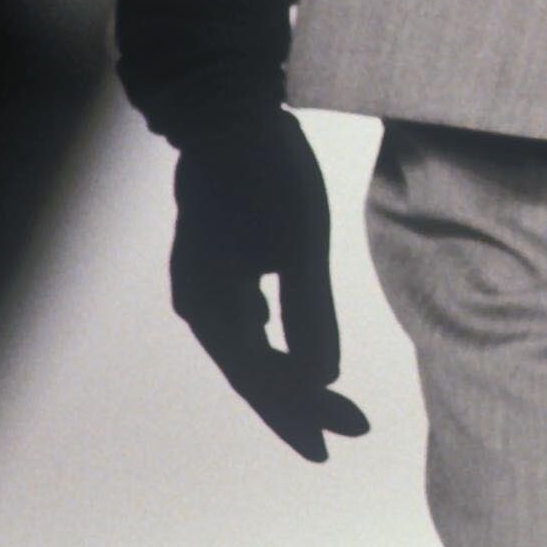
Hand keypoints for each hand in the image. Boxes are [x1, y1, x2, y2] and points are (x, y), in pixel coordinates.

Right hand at [110, 0, 367, 458]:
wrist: (225, 108)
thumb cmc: (268, 174)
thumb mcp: (301, 244)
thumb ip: (309, 313)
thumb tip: (321, 379)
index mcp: (215, 308)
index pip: (266, 379)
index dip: (305, 412)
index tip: (348, 436)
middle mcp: (199, 302)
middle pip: (251, 369)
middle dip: (294, 404)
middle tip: (337, 438)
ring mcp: (200, 278)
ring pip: (244, 343)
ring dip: (280, 372)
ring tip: (313, 401)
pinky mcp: (212, 253)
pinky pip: (237, 312)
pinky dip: (264, 335)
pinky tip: (271, 331)